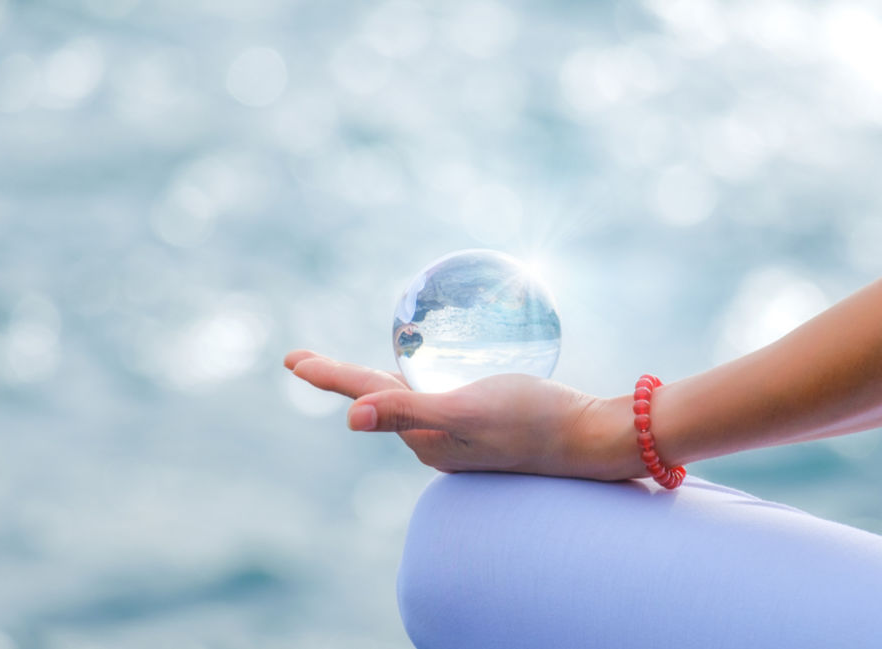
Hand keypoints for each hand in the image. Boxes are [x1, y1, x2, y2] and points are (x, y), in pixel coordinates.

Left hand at [283, 350, 639, 479]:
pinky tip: (435, 371)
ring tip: (359, 368)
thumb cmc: (530, 421)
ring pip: (409, 401)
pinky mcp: (488, 427)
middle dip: (344, 380)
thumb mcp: (465, 413)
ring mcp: (463, 437)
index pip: (365, 396)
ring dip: (380, 383)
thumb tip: (351, 416)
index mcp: (424, 439)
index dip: (327, 375)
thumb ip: (407, 412)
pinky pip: (440, 400)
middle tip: (308, 361)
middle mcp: (437, 442)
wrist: (591, 439)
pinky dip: (422, 382)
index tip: (290, 358)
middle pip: (380, 399)